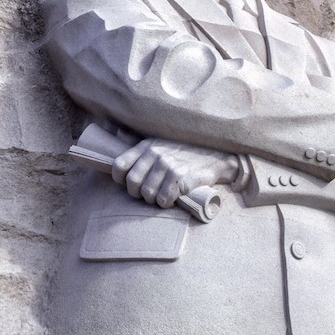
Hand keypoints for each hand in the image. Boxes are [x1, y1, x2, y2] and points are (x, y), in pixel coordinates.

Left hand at [113, 138, 238, 207]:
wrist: (216, 155)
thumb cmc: (186, 151)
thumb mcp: (161, 140)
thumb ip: (139, 140)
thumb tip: (118, 132)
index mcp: (148, 146)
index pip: (120, 165)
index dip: (121, 179)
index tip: (131, 184)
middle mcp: (156, 154)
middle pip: (133, 184)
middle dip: (139, 194)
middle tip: (149, 195)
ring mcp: (169, 166)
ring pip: (148, 194)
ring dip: (154, 200)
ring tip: (163, 196)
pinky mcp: (182, 178)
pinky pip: (165, 199)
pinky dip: (168, 202)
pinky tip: (173, 198)